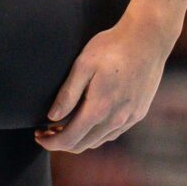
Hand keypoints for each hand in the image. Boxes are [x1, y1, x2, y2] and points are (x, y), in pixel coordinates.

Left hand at [37, 15, 172, 152]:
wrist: (148, 39)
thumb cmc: (113, 47)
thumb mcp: (83, 65)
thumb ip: (67, 94)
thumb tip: (52, 117)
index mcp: (99, 109)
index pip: (69, 139)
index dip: (50, 143)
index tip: (38, 136)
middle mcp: (116, 119)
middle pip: (83, 145)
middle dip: (62, 143)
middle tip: (46, 132)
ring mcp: (129, 118)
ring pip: (98, 141)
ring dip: (79, 139)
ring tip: (64, 126)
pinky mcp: (138, 113)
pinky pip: (113, 133)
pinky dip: (96, 134)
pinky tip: (89, 122)